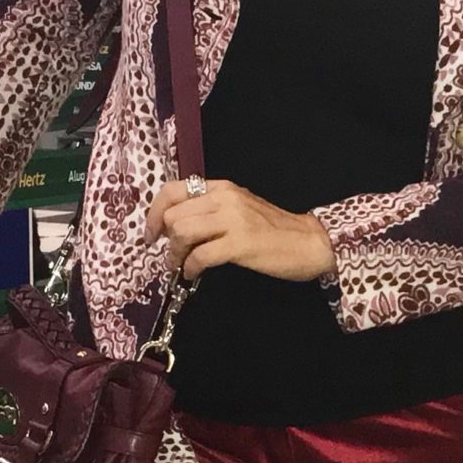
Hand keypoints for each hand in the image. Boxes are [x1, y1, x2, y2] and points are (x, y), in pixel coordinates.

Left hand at [145, 177, 334, 283]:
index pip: (172, 190)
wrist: (310, 242)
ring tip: (181, 267)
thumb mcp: (240, 209)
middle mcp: (224, 198)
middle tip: (171, 257)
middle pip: (173, 215)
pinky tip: (194, 275)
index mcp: (221, 187)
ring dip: (175, 255)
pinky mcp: (240, 243)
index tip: (152, 235)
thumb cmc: (274, 230)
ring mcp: (233, 220)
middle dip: (165, 240)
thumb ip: (211, 210)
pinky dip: (190, 268)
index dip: (154, 214)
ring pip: (182, 232)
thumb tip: (176, 226)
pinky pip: (200, 255)